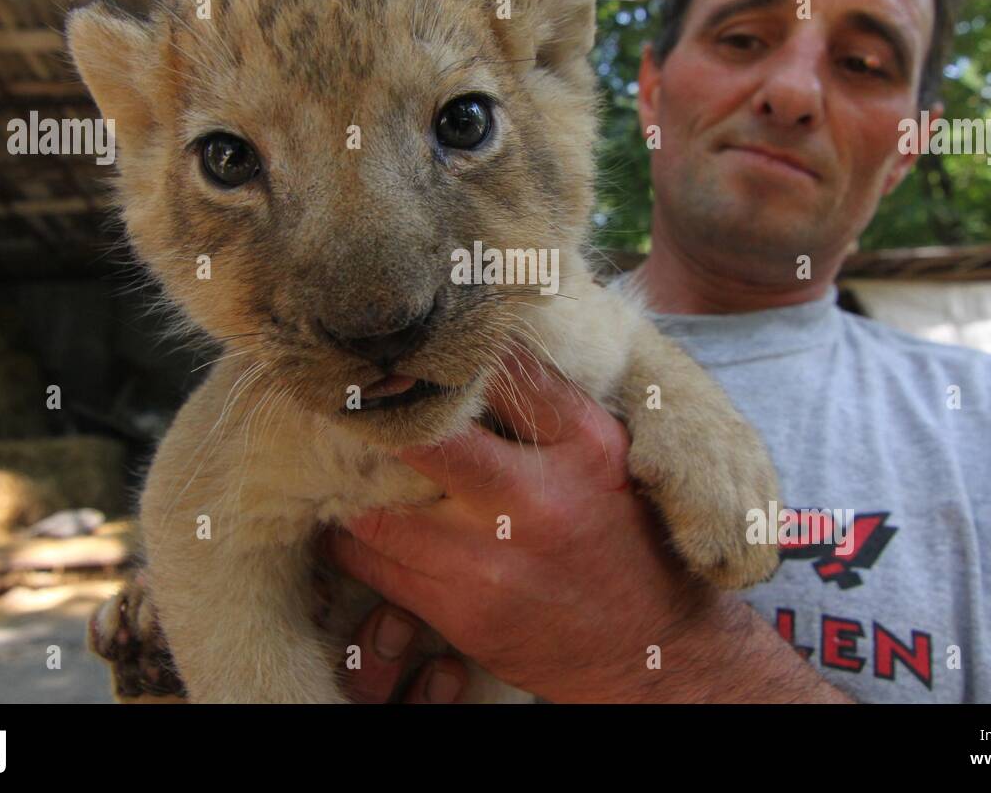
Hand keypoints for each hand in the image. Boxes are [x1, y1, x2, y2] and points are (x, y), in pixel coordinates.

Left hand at [323, 349, 734, 702]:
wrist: (651, 649)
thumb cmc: (628, 536)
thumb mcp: (610, 454)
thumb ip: (551, 403)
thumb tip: (481, 345)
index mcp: (584, 445)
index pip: (506, 370)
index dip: (449, 349)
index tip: (413, 341)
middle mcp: (534, 499)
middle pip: (425, 436)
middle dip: (381, 413)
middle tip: (347, 393)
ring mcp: (490, 561)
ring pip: (376, 508)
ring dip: (351, 479)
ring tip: (339, 455)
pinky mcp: (460, 612)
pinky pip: (373, 564)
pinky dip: (351, 535)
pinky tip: (352, 512)